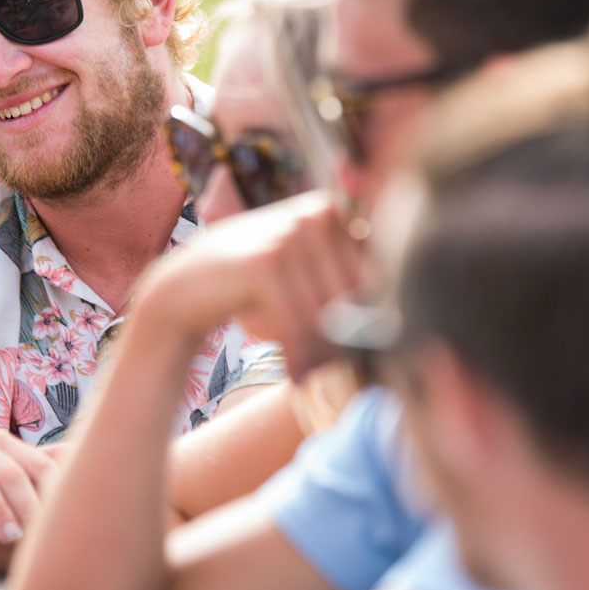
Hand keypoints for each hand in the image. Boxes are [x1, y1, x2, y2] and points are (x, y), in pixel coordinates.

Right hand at [0, 430, 66, 546]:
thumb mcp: (4, 473)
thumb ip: (39, 467)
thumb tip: (80, 459)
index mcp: (4, 444)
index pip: (40, 467)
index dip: (54, 494)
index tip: (63, 522)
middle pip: (12, 475)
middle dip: (26, 507)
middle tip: (37, 536)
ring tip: (9, 537)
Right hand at [140, 191, 371, 377]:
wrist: (182, 288)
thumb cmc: (252, 289)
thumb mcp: (303, 271)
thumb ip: (346, 278)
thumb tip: (406, 324)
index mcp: (334, 210)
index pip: (377, 274)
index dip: (378, 319)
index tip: (376, 360)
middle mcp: (318, 212)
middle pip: (358, 295)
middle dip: (352, 343)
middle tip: (352, 379)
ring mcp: (290, 232)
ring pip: (331, 314)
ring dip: (327, 357)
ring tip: (317, 378)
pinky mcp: (266, 261)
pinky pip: (300, 323)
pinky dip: (300, 357)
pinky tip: (296, 377)